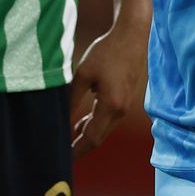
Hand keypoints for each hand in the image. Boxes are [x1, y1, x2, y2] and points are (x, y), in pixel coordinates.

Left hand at [69, 18, 147, 157]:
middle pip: (99, 138)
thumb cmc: (106, 52)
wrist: (132, 37)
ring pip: (104, 130)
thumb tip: (62, 121)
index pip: (92, 138)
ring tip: (67, 139)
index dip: (77, 150)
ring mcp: (125, 106)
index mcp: (111, 106)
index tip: (63, 158)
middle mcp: (121, 111)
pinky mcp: (125, 100)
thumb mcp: (83, 75)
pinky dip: (95, 124)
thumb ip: (72, 100)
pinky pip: (109, 120)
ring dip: (87, 135)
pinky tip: (81, 123)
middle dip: (81, 148)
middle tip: (62, 154)